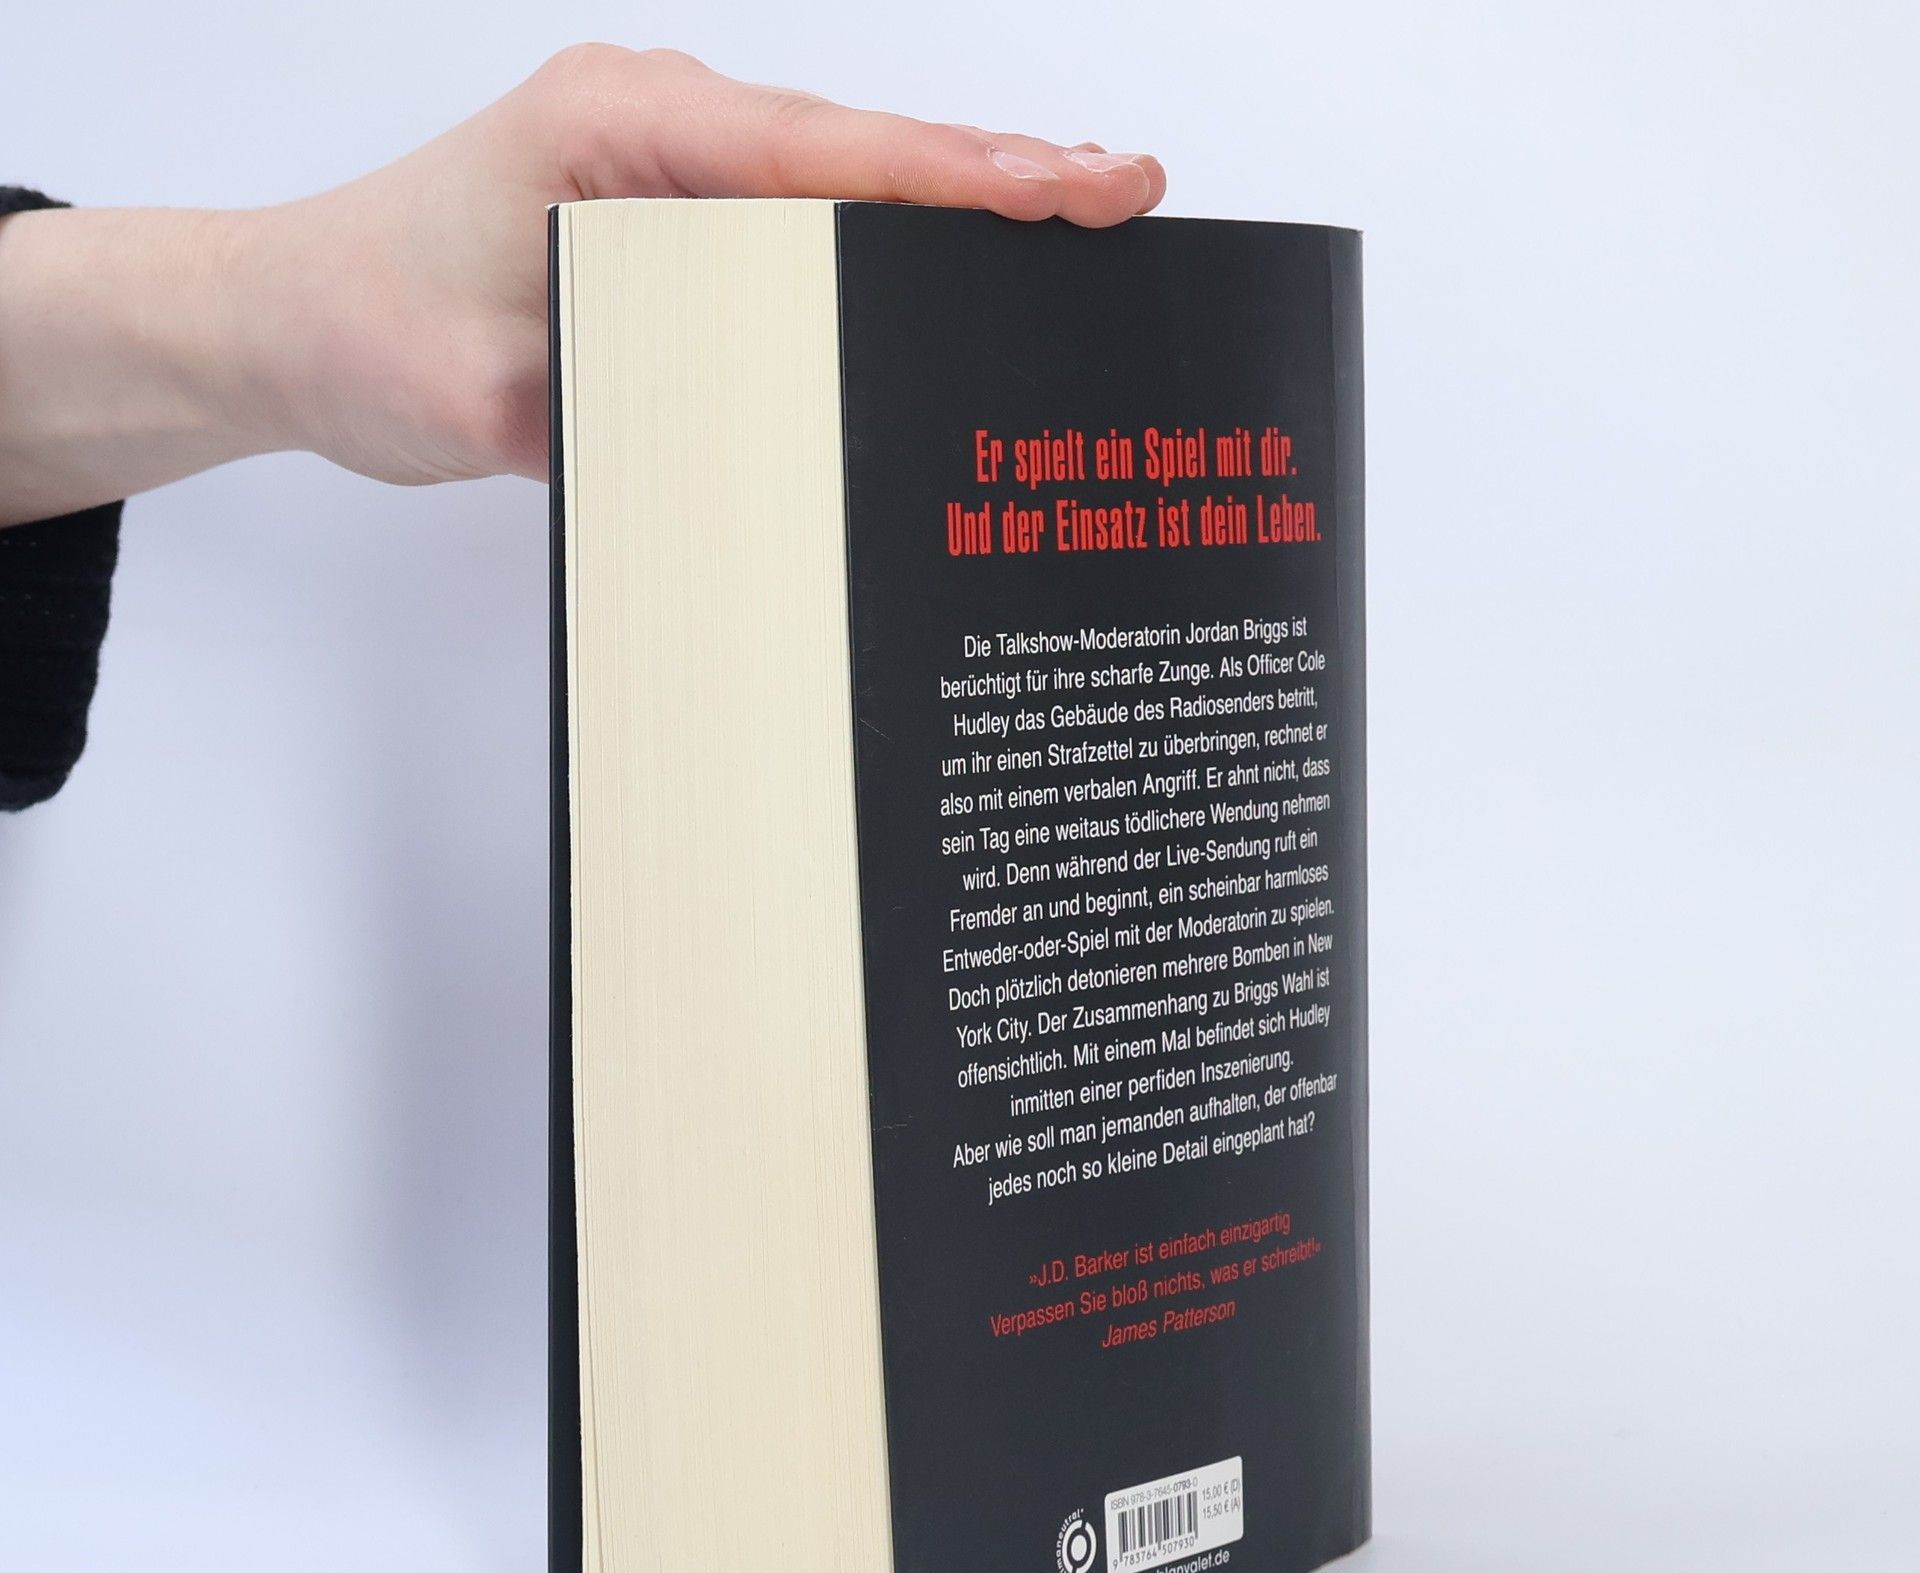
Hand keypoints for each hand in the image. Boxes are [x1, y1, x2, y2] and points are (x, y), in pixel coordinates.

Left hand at [0, 47, 1166, 523]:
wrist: (292, 324)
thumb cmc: (367, 328)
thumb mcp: (480, 388)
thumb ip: (613, 395)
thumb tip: (749, 432)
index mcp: (618, 131)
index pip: (825, 152)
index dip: (960, 173)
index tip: (1073, 186)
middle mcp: (656, 132)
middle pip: (859, 148)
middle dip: (996, 175)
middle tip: (1123, 195)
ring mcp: (667, 174)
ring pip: (840, 180)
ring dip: (952, 205)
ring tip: (1075, 226)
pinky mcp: (669, 224)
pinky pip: (799, 225)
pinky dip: (886, 242)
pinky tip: (950, 276)